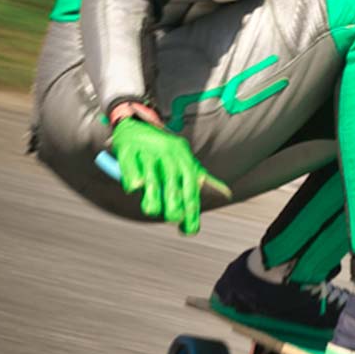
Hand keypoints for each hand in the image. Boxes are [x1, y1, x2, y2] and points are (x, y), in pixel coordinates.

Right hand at [109, 118, 229, 234]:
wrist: (139, 123)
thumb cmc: (165, 149)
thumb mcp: (185, 160)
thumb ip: (202, 178)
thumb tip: (227, 194)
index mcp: (184, 160)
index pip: (191, 187)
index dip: (191, 208)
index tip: (190, 230)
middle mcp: (168, 156)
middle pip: (174, 181)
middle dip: (175, 201)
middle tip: (174, 218)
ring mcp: (148, 153)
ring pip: (152, 176)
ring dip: (153, 194)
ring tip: (152, 210)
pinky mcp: (127, 150)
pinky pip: (130, 164)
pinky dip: (132, 175)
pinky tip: (135, 187)